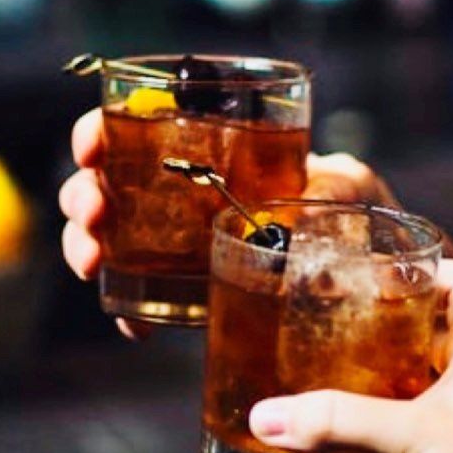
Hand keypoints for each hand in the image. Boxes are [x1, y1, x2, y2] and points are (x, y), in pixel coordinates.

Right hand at [58, 111, 395, 337]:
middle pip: (105, 183)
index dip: (100, 131)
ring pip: (105, 237)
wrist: (369, 269)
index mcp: (207, 150)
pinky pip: (140, 300)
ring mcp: (176, 245)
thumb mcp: (348, 184)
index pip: (135, 129)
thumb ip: (336, 185)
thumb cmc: (354, 210)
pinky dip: (128, 310)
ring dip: (84, 244)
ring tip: (93, 261)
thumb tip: (308, 209)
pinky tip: (134, 324)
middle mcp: (180, 194)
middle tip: (94, 212)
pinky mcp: (186, 294)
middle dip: (83, 194)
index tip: (93, 146)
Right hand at [248, 260, 452, 452]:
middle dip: (388, 319)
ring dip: (386, 368)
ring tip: (337, 365)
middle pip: (435, 324)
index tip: (377, 271)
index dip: (423, 268)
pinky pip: (421, 418)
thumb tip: (270, 415)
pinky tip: (357, 426)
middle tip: (341, 317)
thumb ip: (339, 422)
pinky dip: (390, 415)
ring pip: (425, 373)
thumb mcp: (413, 434)